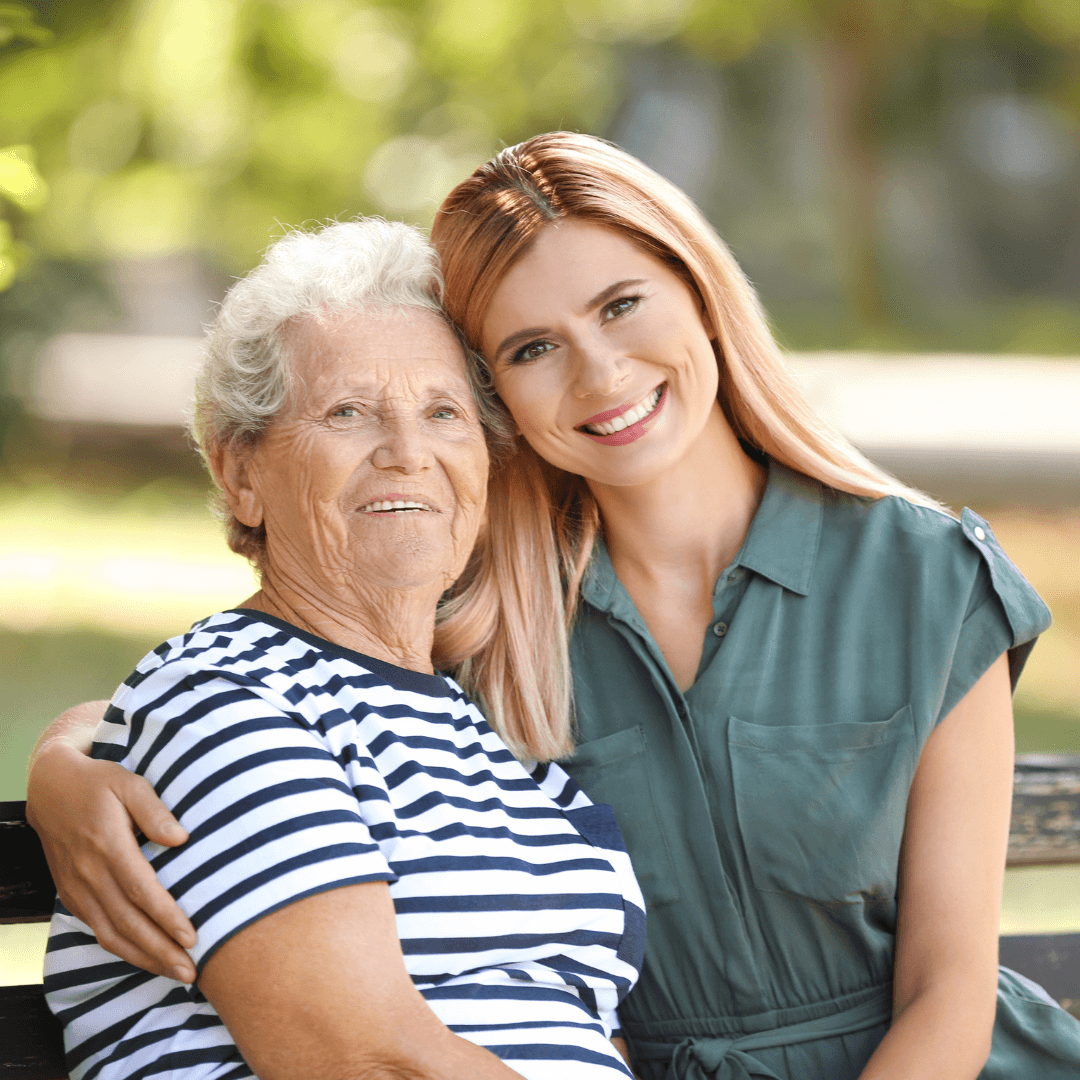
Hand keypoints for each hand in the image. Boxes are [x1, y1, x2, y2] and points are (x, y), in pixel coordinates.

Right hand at [26, 738, 197, 981]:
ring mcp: (77, 888)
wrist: (50, 789)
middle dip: (160, 952)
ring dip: (144, 958)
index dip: (166, 918)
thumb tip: (180, 839)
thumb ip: (154, 811)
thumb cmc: (99, 783)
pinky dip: (123, 949)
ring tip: (176, 973)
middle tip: (191, 971)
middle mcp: (89, 874)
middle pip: (128, 923)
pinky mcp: (72, 895)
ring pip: (111, 935)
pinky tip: (147, 957)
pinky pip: (98, 930)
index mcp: (107, 846)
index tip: (192, 937)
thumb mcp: (129, 783)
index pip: (141, 891)